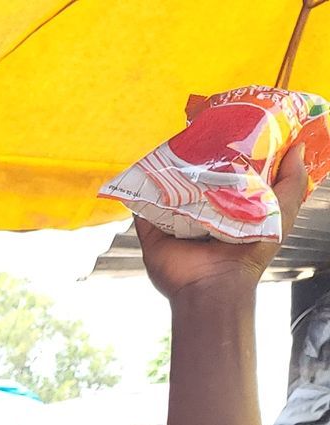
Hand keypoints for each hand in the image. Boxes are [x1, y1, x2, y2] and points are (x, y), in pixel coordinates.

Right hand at [139, 138, 310, 302]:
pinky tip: (145, 168)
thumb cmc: (250, 253)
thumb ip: (292, 181)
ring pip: (168, 187)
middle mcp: (201, 212)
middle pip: (196, 176)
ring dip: (169, 168)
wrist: (216, 285)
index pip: (227, 172)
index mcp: (228, 207)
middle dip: (198, 154)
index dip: (230, 150)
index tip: (232, 124)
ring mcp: (175, 222)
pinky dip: (140, 189)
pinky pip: (143, 206)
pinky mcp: (154, 232)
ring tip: (174, 142)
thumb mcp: (283, 212)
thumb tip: (297, 147)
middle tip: (200, 127)